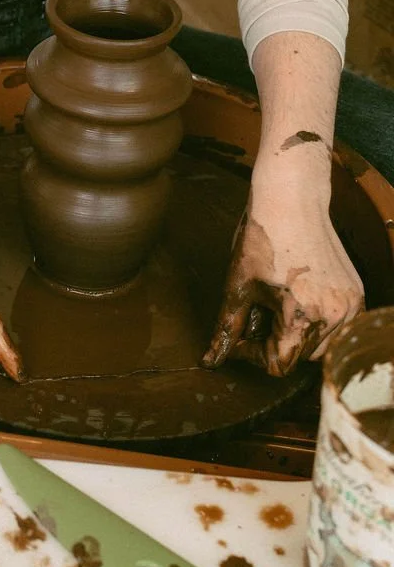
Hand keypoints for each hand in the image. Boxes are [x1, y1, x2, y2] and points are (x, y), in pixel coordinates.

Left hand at [201, 189, 362, 377]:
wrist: (292, 200)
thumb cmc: (262, 238)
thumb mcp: (238, 287)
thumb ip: (226, 329)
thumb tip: (210, 360)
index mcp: (302, 317)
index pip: (278, 366)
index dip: (252, 355)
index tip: (241, 333)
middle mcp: (334, 316)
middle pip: (299, 358)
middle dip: (274, 343)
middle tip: (256, 313)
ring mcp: (350, 305)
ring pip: (320, 346)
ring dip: (296, 335)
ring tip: (276, 304)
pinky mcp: (356, 294)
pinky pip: (336, 327)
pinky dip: (316, 323)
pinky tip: (298, 298)